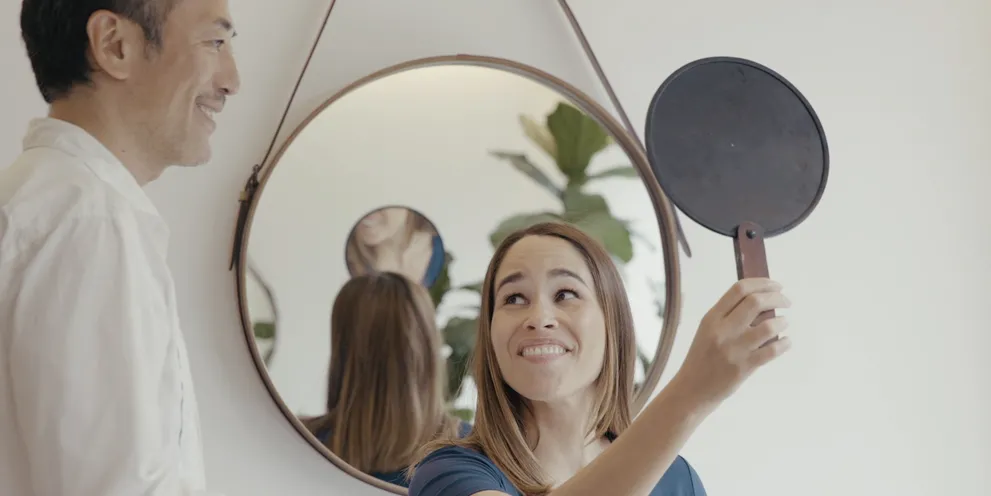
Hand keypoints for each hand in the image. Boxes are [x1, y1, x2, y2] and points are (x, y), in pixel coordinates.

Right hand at [670, 278, 791, 411]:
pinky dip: (784, 343)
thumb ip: (728, 314)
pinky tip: (786, 341)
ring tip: (784, 322)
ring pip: (768, 326)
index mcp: (712, 318)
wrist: (692, 388)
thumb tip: (761, 299)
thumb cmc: (702, 357)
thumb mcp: (707, 330)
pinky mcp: (744, 368)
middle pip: (756, 302)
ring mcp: (734, 349)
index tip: (775, 285)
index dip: (762, 283)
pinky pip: (772, 350)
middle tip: (786, 301)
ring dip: (782, 321)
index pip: (739, 290)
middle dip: (777, 298)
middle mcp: (722, 331)